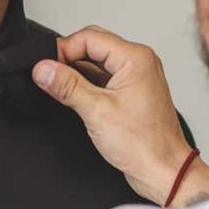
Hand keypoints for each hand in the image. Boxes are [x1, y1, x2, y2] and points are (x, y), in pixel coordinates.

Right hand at [33, 26, 208, 205]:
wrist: (165, 171)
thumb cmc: (144, 145)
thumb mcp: (97, 112)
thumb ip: (67, 86)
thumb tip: (43, 69)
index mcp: (135, 58)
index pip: (89, 37)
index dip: (63, 50)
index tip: (46, 68)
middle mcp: (139, 62)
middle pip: (93, 44)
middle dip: (68, 58)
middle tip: (50, 76)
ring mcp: (137, 76)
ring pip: (97, 61)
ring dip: (77, 72)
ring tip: (60, 89)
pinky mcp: (132, 91)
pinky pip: (104, 76)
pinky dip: (87, 83)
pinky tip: (74, 97)